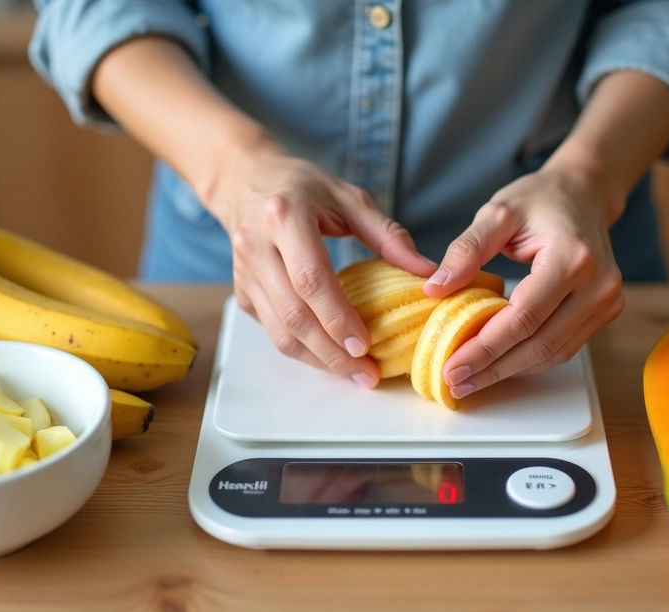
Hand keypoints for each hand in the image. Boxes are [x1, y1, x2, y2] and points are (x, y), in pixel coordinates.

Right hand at [206, 141, 435, 387]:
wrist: (246, 181)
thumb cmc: (303, 188)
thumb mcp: (349, 198)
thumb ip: (388, 235)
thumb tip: (427, 274)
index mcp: (285, 216)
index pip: (310, 278)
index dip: (337, 317)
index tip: (365, 345)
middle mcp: (256, 246)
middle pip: (294, 314)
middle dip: (331, 352)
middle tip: (366, 373)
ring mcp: (244, 272)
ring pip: (279, 331)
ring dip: (318, 359)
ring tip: (353, 372)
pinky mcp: (241, 290)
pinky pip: (272, 329)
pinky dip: (302, 348)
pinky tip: (330, 355)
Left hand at [422, 167, 625, 398]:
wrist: (584, 193)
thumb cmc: (539, 200)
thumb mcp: (496, 213)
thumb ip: (466, 250)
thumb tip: (435, 290)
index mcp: (572, 257)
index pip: (524, 317)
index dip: (485, 348)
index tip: (451, 366)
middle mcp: (597, 284)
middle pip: (540, 343)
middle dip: (493, 368)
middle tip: (454, 382)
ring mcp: (606, 301)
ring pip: (554, 353)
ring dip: (510, 370)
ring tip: (471, 379)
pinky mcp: (605, 311)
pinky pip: (564, 347)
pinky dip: (529, 360)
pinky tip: (498, 364)